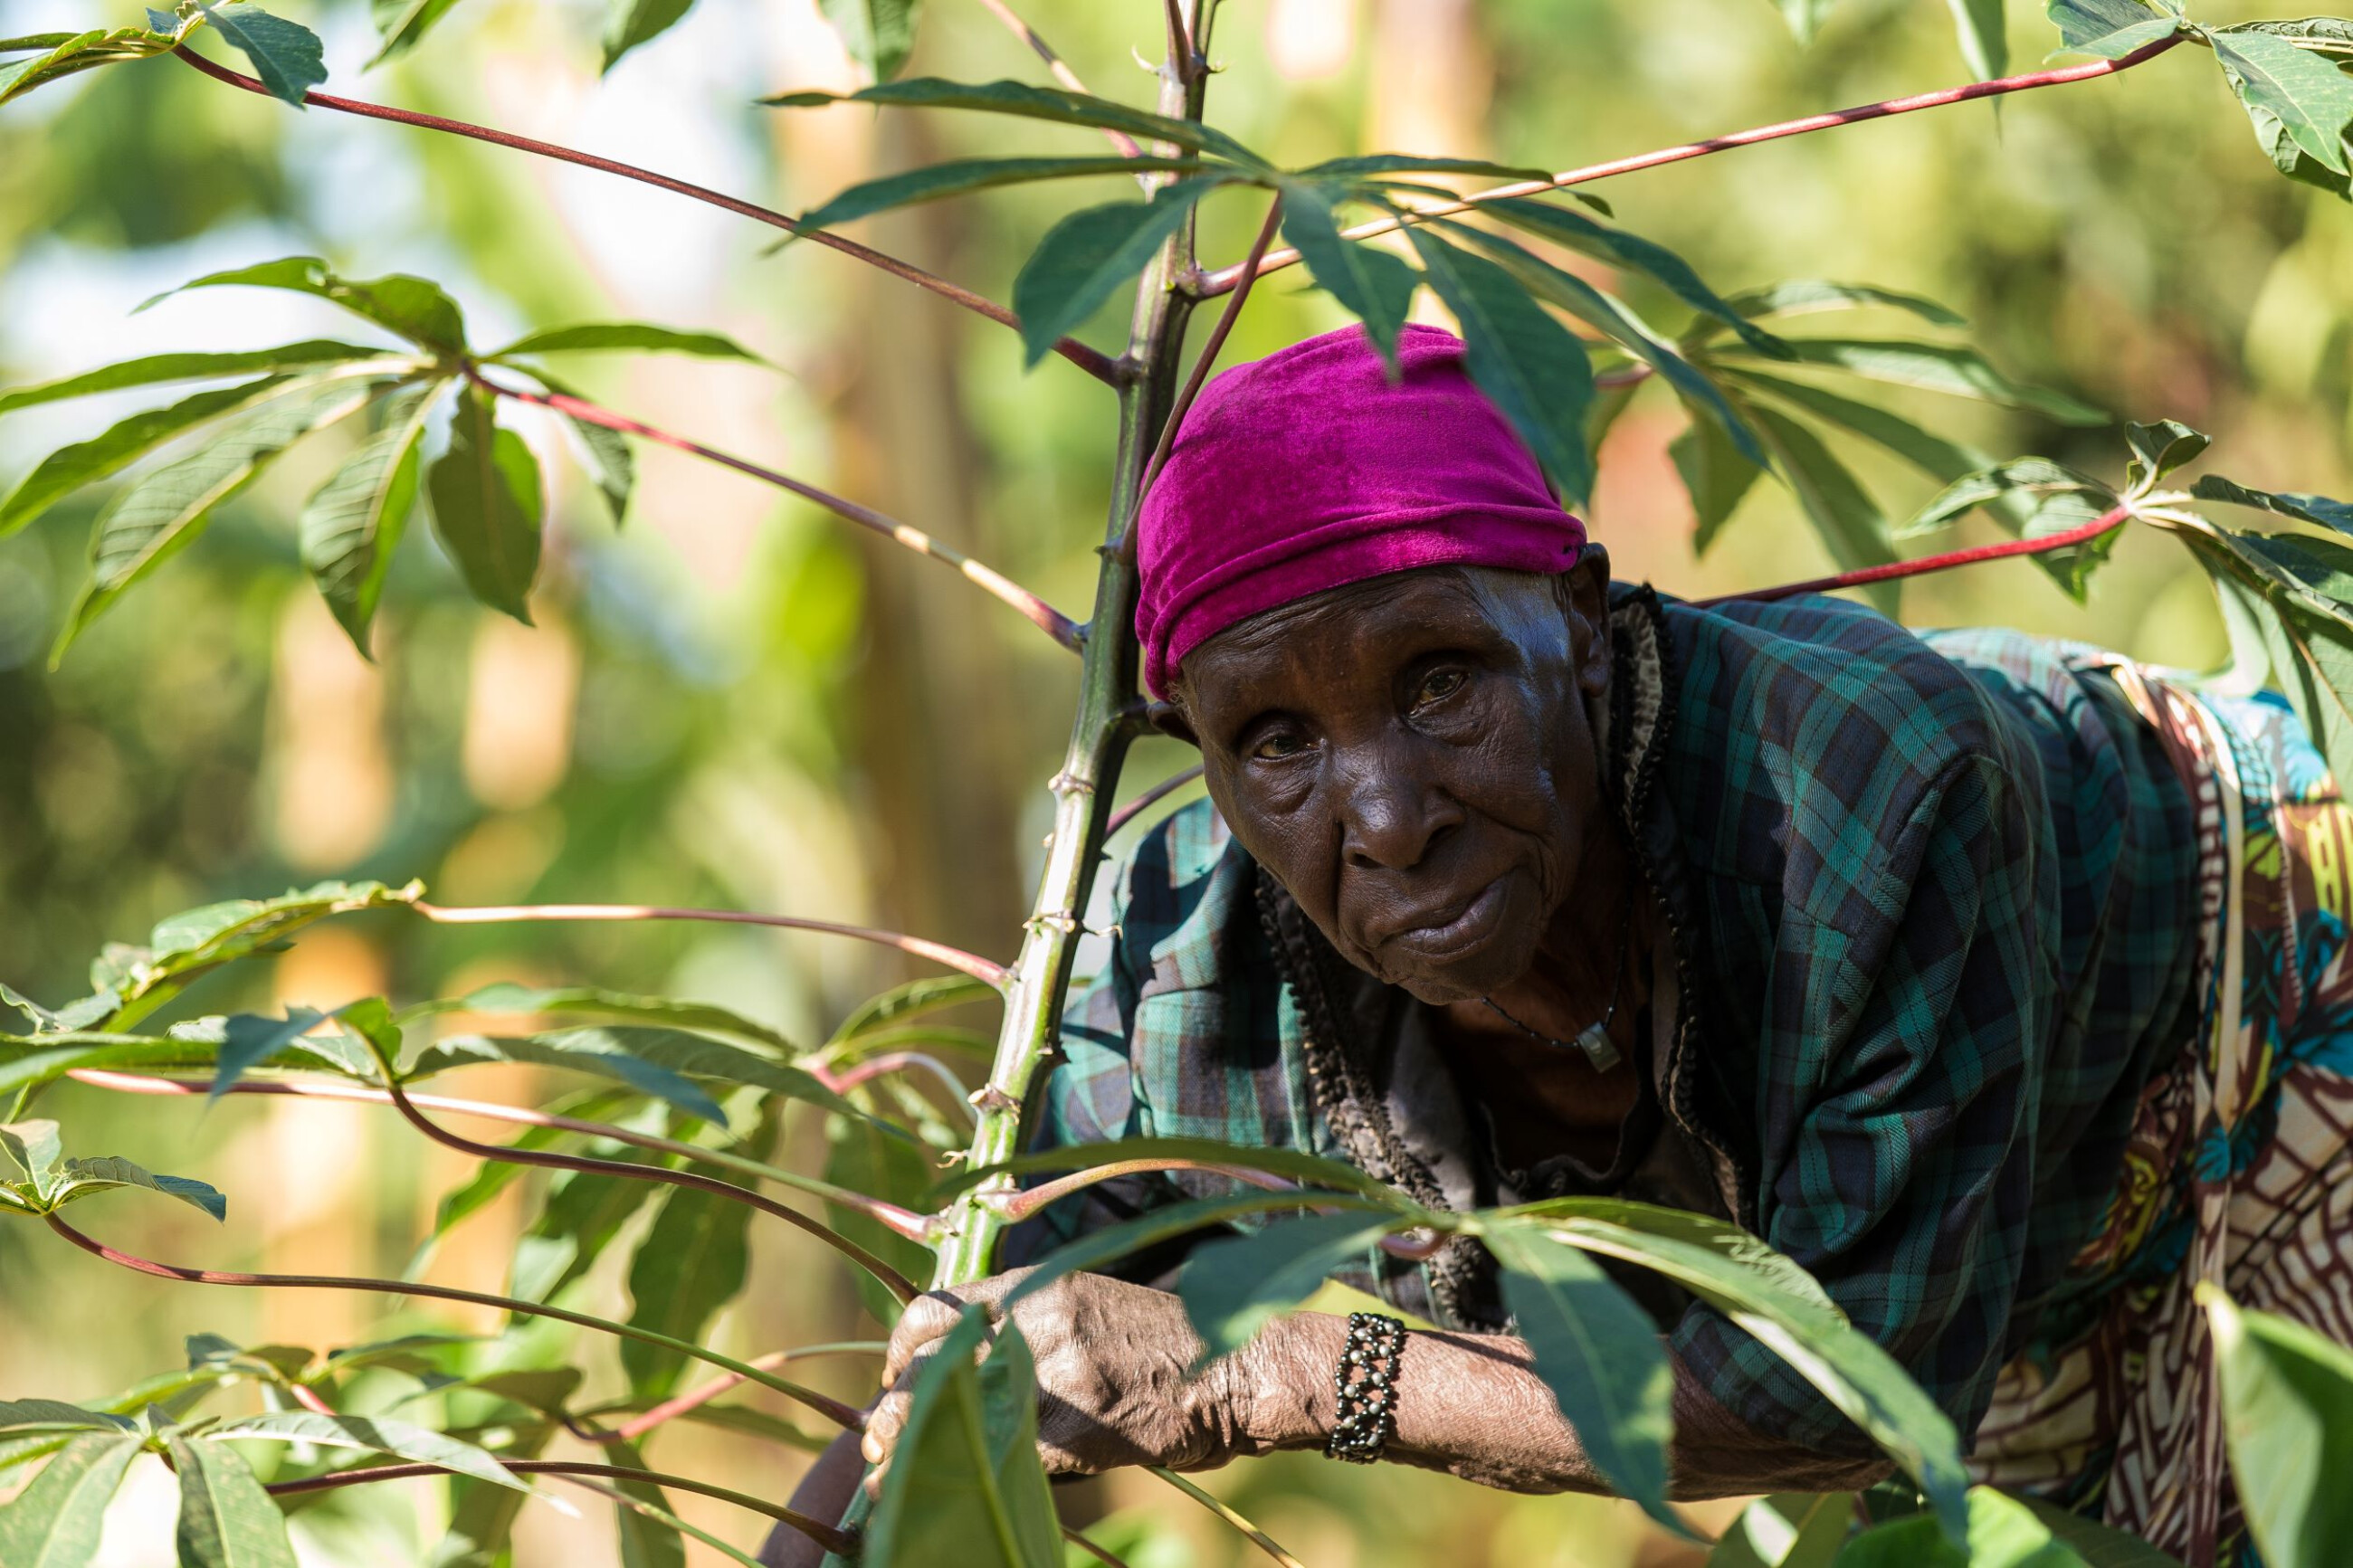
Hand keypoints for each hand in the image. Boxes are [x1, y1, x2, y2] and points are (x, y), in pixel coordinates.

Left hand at [861, 1267, 1257, 1486]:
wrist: (1236, 1368)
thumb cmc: (1162, 1340)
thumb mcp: (1087, 1301)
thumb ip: (1026, 1319)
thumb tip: (961, 1350)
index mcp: (1037, 1285)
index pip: (934, 1308)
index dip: (903, 1346)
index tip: (897, 1373)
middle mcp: (1038, 1322)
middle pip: (929, 1361)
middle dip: (895, 1403)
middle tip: (885, 1432)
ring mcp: (1057, 1376)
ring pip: (957, 1412)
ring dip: (921, 1445)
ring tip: (901, 1468)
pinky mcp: (1077, 1430)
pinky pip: (1007, 1452)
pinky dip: (984, 1469)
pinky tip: (972, 1481)